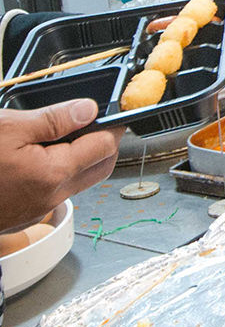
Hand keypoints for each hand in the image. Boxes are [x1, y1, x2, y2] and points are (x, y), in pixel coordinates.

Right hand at [0, 101, 117, 232]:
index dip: (111, 126)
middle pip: (99, 168)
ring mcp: (37, 210)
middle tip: (92, 122)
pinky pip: (53, 193)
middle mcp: (51, 197)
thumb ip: (54, 120)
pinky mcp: (23, 216)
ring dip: (79, 160)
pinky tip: (36, 157)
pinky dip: (56, 174)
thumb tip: (87, 110)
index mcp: (54, 173)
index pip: (104, 147)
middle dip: (103, 144)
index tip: (112, 112)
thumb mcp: (9, 128)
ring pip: (77, 182)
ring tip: (58, 136)